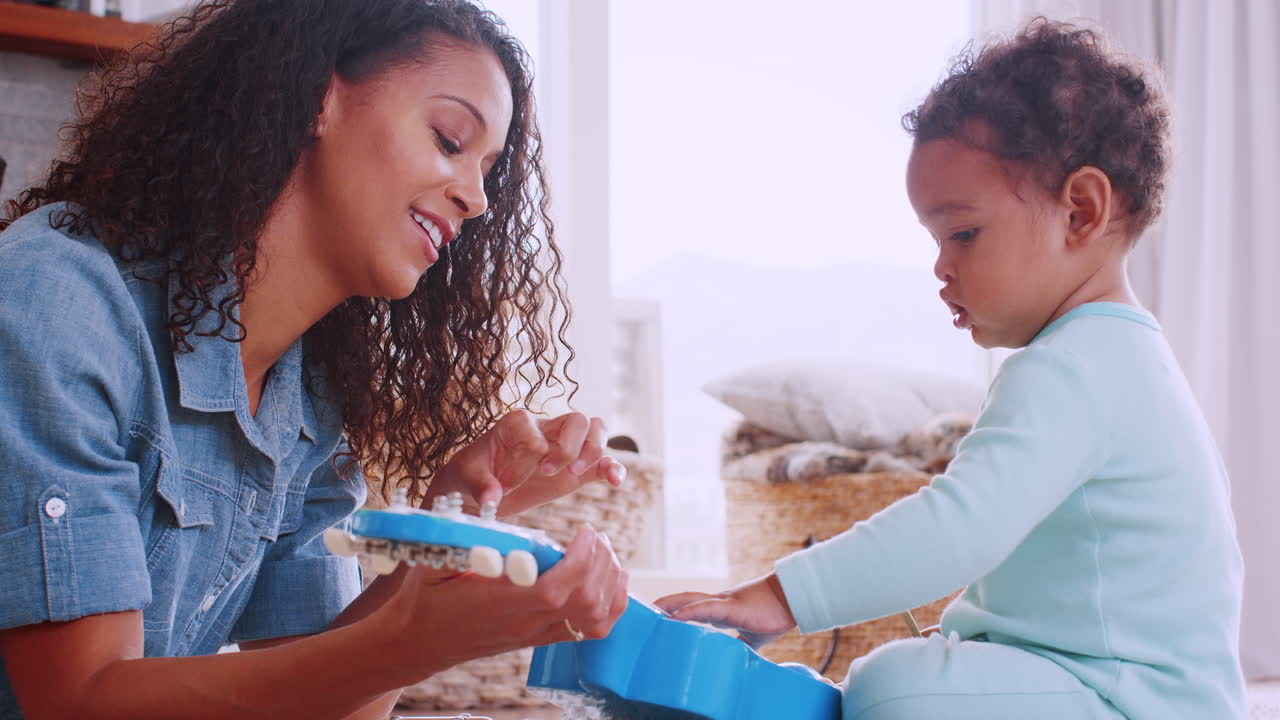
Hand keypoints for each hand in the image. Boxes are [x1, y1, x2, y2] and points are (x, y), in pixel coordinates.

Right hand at [377, 525, 628, 681]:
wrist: (419, 640)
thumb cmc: (426, 596)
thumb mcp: (436, 560)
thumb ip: (463, 537)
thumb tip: (487, 504)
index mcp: (499, 603)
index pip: (555, 590)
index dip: (581, 559)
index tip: (585, 530)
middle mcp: (523, 624)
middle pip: (584, 602)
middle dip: (600, 562)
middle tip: (595, 535)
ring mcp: (535, 634)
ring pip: (593, 618)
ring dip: (608, 580)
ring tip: (603, 551)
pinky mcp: (540, 639)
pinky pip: (590, 631)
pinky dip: (611, 605)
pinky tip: (611, 579)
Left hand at [431, 410, 625, 515]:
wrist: (476, 492)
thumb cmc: (469, 477)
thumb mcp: (465, 477)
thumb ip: (479, 485)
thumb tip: (491, 500)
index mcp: (517, 423)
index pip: (535, 434)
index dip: (523, 461)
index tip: (503, 485)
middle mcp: (546, 429)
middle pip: (576, 419)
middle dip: (567, 447)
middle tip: (546, 472)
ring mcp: (564, 448)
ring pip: (595, 430)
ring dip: (592, 451)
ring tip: (574, 473)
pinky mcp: (574, 471)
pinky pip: (602, 462)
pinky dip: (612, 468)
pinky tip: (616, 481)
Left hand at [654, 574, 797, 648]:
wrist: (791, 599)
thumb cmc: (775, 613)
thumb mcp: (755, 634)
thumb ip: (745, 643)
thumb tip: (739, 657)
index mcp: (722, 609)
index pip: (693, 607)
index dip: (675, 609)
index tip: (659, 616)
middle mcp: (718, 603)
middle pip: (684, 599)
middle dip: (664, 604)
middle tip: (644, 611)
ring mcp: (723, 603)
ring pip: (689, 601)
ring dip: (669, 605)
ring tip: (651, 612)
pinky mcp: (731, 607)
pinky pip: (704, 607)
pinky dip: (688, 611)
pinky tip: (674, 616)